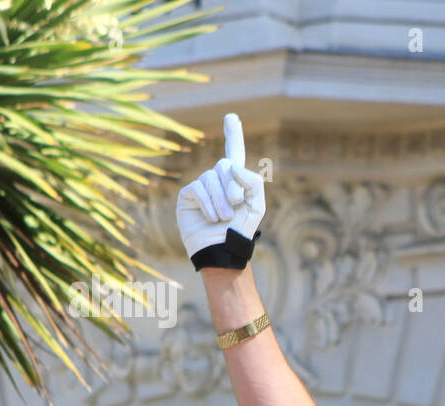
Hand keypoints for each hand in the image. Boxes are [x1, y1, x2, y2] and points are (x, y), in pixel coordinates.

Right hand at [176, 113, 265, 259]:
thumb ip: (252, 182)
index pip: (234, 152)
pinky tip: (211, 217)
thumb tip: (232, 166)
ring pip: (211, 178)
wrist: (222, 250)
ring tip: (224, 218)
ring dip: (221, 201)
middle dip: (233, 186)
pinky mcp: (187, 195)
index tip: (231, 116)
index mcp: (236, 180)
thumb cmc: (240, 230)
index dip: (233, 134)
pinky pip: (197, 189)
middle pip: (225, 166)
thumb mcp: (256, 205)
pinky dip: (208, 204)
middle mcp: (217, 179)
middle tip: (235, 205)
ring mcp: (201, 186)